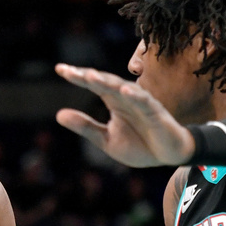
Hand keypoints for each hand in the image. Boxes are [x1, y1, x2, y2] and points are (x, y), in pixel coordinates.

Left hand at [55, 63, 195, 168]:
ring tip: (90, 77)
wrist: (167, 157)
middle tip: (70, 72)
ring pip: (122, 88)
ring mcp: (141, 102)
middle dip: (88, 76)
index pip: (93, 85)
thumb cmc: (139, 145)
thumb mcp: (106, 140)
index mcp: (113, 101)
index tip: (59, 69)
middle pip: (104, 82)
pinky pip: (145, 101)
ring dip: (107, 82)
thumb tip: (58, 114)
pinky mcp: (156, 112)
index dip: (77, 77)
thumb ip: (85, 126)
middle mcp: (125, 97)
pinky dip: (135, 95)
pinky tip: (124, 90)